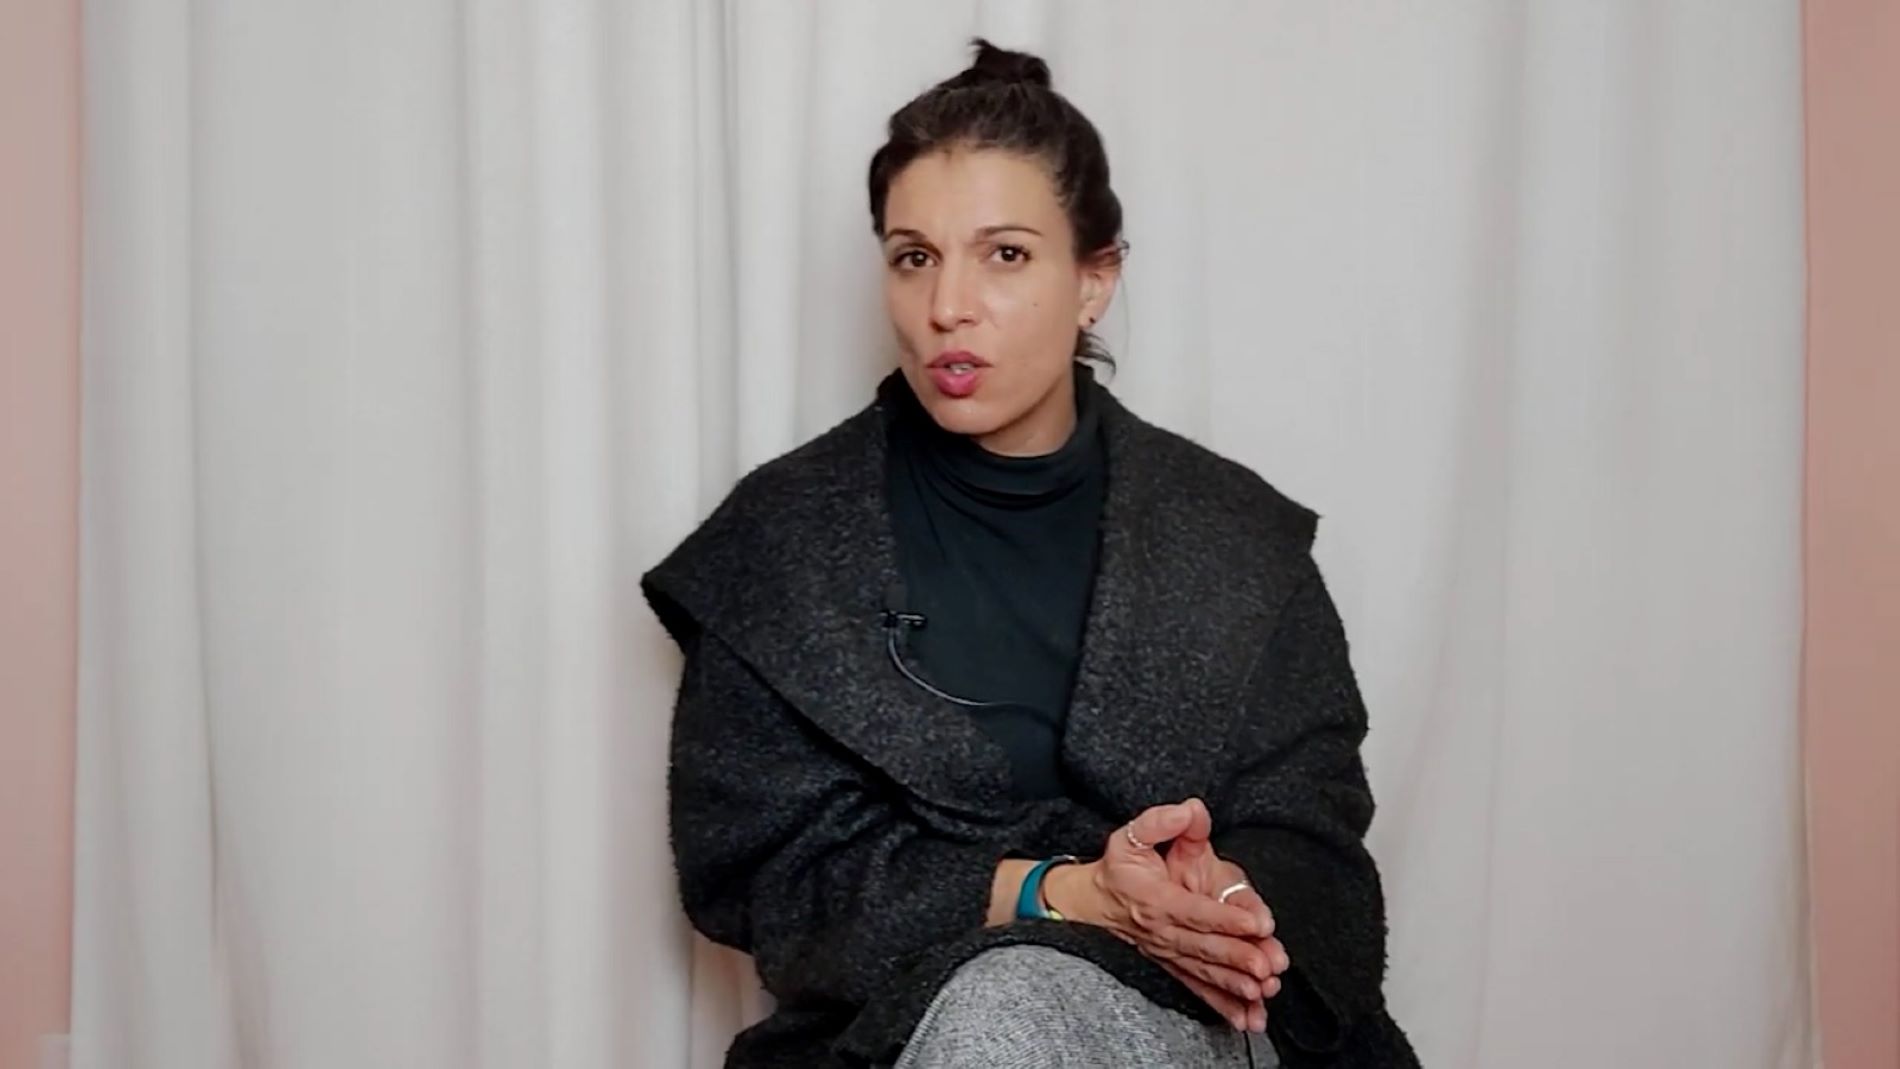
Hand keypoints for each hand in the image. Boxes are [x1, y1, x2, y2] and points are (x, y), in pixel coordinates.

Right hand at [1041, 800, 1276, 1030]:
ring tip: (1262, 994)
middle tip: (1269, 966)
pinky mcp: (1172, 966)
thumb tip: (1192, 810)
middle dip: (1238, 957)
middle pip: (1204, 947)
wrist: (1089, 904)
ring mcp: (1167, 953)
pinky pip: (1198, 989)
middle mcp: (1161, 931)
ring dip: (1235, 985)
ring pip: (1204, 971)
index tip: (1258, 924)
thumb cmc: (1117, 868)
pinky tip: (1247, 1018)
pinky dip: (1223, 1006)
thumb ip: (1161, 822)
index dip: (1227, 918)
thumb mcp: (1131, 835)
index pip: (1196, 910)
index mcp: (1155, 898)